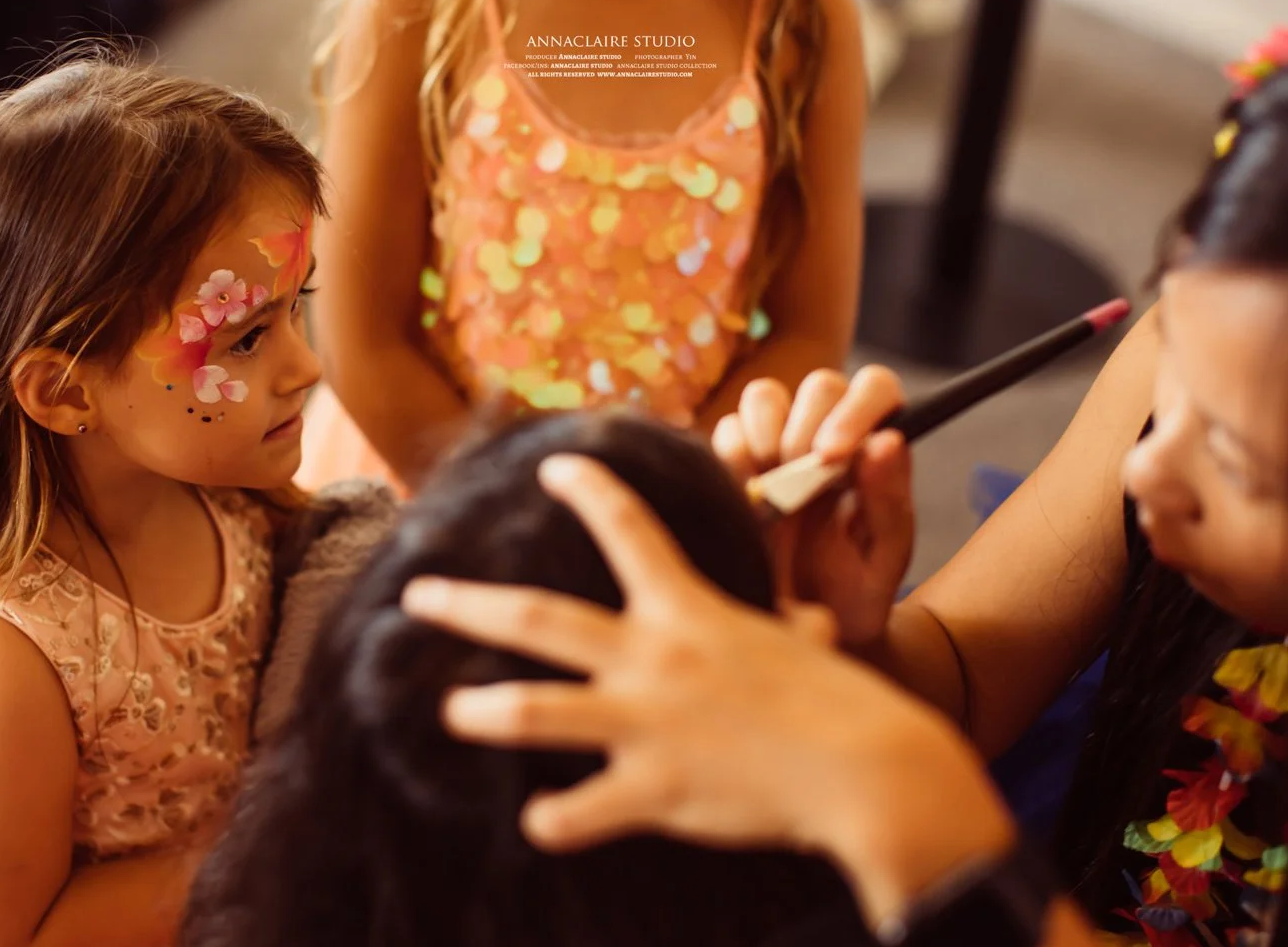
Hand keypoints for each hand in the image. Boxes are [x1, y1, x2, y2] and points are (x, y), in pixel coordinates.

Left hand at [401, 454, 1014, 928]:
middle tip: (418, 596)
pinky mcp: (654, 790)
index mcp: (689, 612)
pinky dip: (555, 820)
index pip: (628, 530)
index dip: (587, 490)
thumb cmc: (839, 703)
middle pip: (540, 619)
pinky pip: (583, 811)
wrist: (869, 770)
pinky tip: (540, 821)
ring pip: (539, 711)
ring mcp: (648, 723)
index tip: (551, 466)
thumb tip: (804, 625)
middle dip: (470, 604)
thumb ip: (780, 630)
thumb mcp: (801, 645)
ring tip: (450, 710)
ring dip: (485, 712)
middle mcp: (655, 658)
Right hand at [711, 370, 913, 645]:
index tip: (833, 456)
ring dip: (765, 434)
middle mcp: (827, 435)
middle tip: (802, 484)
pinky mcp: (735, 462)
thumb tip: (887, 441)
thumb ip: (890, 502)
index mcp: (873, 449)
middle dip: (807, 430)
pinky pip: (726, 430)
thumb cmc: (855, 592)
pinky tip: (744, 495)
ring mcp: (778, 445)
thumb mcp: (885, 559)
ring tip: (771, 488)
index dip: (856, 408)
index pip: (876, 388)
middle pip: (819, 385)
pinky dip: (731, 457)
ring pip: (765, 395)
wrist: (804, 629)